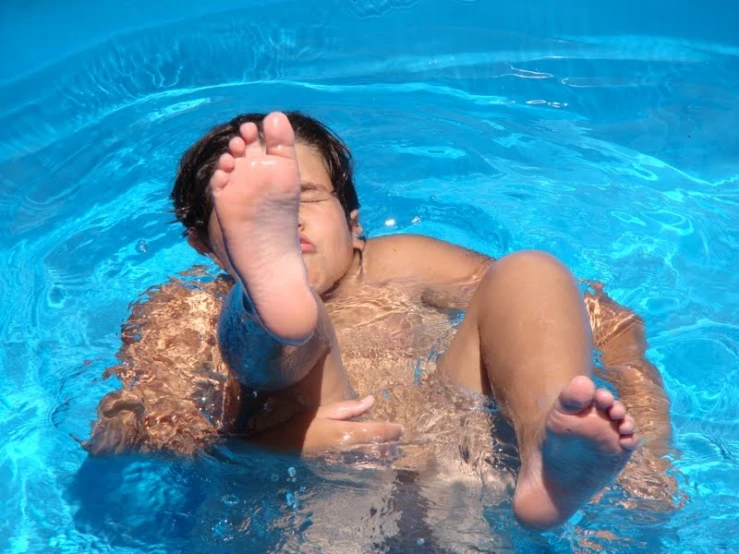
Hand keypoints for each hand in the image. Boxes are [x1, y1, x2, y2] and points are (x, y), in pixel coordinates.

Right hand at [250, 395, 402, 454]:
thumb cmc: (303, 426)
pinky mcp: (341, 472)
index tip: (400, 427)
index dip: (394, 430)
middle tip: (396, 435)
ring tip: (387, 446)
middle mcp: (349, 451)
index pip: (379, 432)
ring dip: (385, 455)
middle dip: (392, 443)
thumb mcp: (326, 412)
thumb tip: (372, 400)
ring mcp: (346, 464)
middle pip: (382, 450)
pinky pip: (364, 469)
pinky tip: (372, 458)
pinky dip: (373, 463)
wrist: (283, 450)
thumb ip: (350, 408)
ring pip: (376, 462)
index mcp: (346, 433)